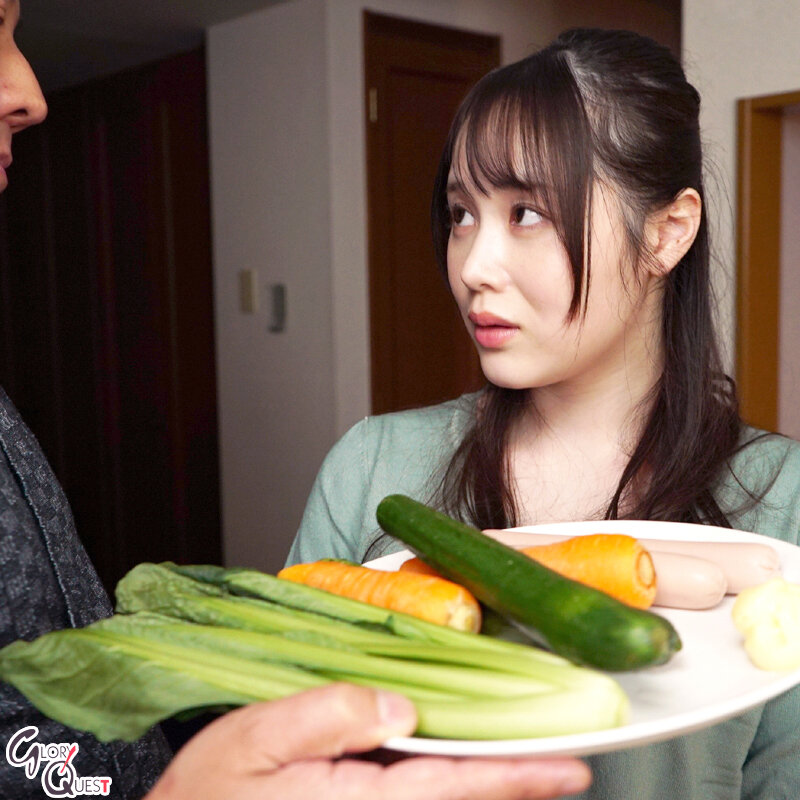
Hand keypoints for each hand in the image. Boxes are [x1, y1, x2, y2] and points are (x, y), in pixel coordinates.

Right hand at [146, 683, 590, 799]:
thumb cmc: (204, 796)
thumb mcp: (255, 738)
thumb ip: (330, 715)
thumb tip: (401, 705)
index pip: (458, 786)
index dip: (521, 776)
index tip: (574, 768)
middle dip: (517, 791)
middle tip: (564, 770)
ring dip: (486, 795)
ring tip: (527, 776)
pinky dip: (448, 794)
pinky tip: (457, 781)